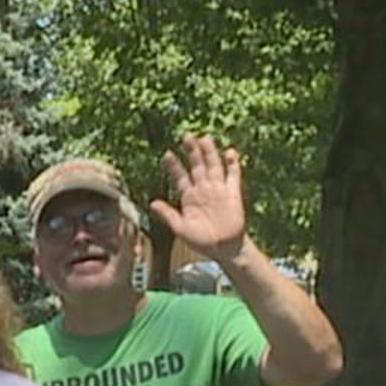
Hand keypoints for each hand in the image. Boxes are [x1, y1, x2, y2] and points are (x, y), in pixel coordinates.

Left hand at [150, 135, 247, 262]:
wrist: (222, 248)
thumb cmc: (200, 240)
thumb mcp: (180, 228)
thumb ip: (167, 215)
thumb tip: (152, 203)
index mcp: (188, 197)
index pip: (180, 177)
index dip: (173, 166)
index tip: (166, 154)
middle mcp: (203, 189)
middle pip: (197, 166)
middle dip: (192, 152)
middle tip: (186, 137)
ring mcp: (218, 189)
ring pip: (213, 166)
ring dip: (209, 153)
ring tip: (204, 139)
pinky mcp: (233, 193)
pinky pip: (233, 175)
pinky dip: (232, 164)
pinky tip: (229, 152)